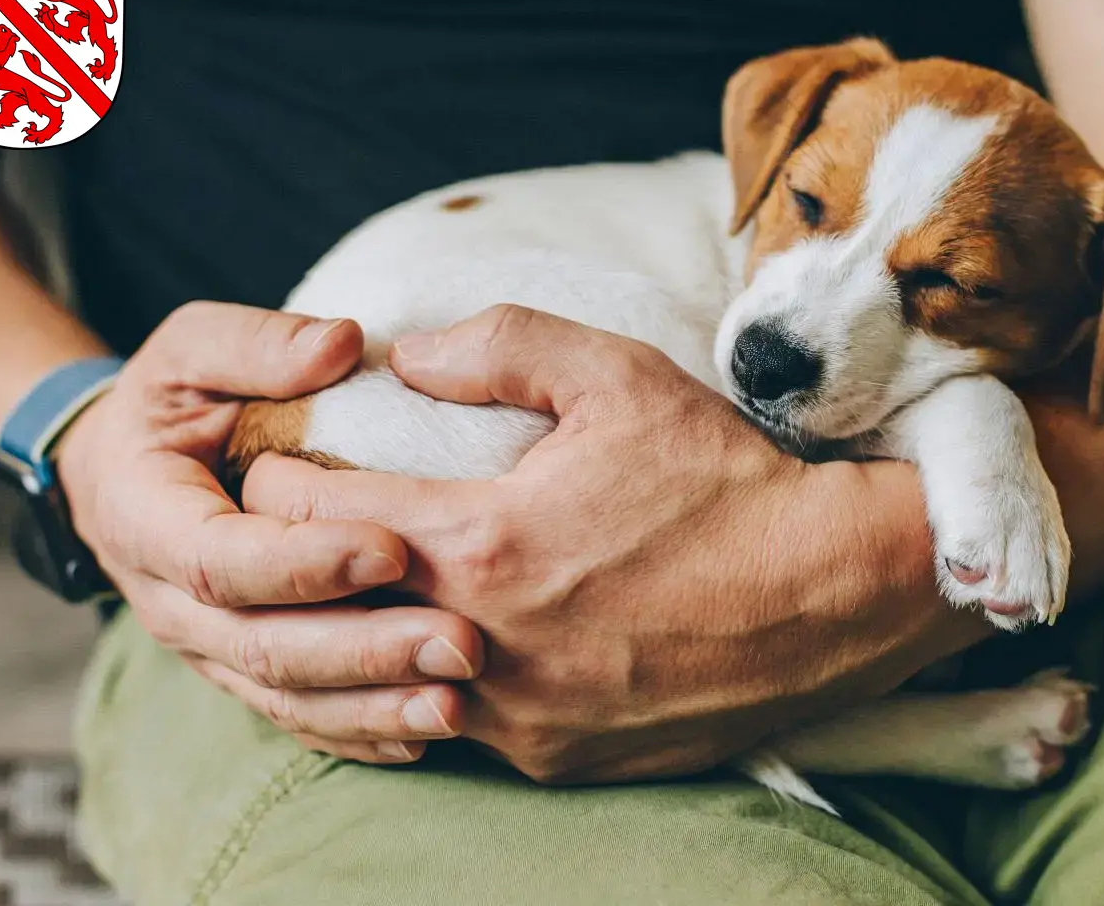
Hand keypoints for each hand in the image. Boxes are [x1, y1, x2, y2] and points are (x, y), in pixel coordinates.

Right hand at [56, 301, 483, 763]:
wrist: (122, 472)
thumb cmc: (169, 401)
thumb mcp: (191, 350)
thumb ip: (258, 345)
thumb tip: (343, 342)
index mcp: (149, 519)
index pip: (223, 559)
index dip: (305, 561)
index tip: (393, 546)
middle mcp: (172, 602)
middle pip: (265, 647)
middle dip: (366, 651)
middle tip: (462, 642)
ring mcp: (209, 649)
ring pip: (287, 698)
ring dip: (376, 707)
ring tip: (459, 702)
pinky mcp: (246, 672)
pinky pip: (301, 720)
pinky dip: (363, 732)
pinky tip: (431, 732)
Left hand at [243, 305, 969, 783]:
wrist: (833, 593)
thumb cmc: (726, 480)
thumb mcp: (621, 377)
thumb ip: (501, 344)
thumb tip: (409, 353)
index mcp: (484, 544)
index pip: (311, 518)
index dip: (274, 482)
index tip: (270, 461)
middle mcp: (484, 649)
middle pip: (320, 615)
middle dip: (291, 565)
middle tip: (292, 526)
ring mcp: (519, 720)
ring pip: (378, 686)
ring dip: (353, 634)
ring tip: (355, 585)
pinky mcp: (556, 759)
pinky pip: (456, 728)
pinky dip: (431, 685)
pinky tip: (445, 644)